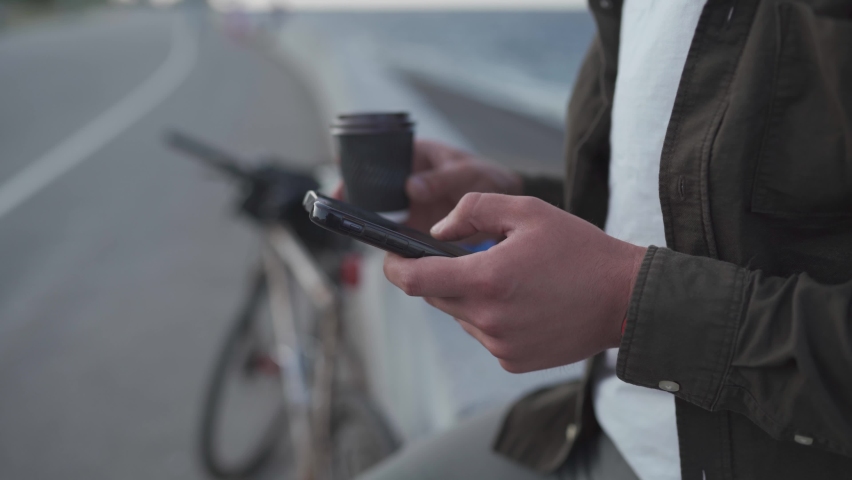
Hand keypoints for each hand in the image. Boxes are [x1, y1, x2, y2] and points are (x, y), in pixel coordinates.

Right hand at [332, 140, 521, 231]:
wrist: (506, 206)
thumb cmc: (486, 178)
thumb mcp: (468, 172)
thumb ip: (443, 178)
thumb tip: (412, 187)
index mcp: (415, 156)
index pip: (377, 154)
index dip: (356, 162)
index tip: (343, 169)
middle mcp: (405, 180)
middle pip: (369, 186)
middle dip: (353, 195)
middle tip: (341, 204)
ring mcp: (408, 206)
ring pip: (378, 213)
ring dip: (368, 223)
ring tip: (360, 230)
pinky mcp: (415, 229)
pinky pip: (395, 236)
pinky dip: (390, 244)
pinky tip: (389, 252)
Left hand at [383, 193, 646, 372]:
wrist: (626, 299)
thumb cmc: (579, 250)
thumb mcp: (527, 211)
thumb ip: (473, 211)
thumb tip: (438, 231)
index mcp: (485, 280)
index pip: (414, 280)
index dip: (395, 266)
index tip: (392, 256)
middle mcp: (487, 319)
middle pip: (436, 297)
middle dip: (442, 275)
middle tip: (473, 256)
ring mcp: (499, 345)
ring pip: (461, 316)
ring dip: (470, 297)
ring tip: (510, 279)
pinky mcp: (513, 361)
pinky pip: (484, 334)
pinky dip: (491, 317)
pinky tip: (524, 302)